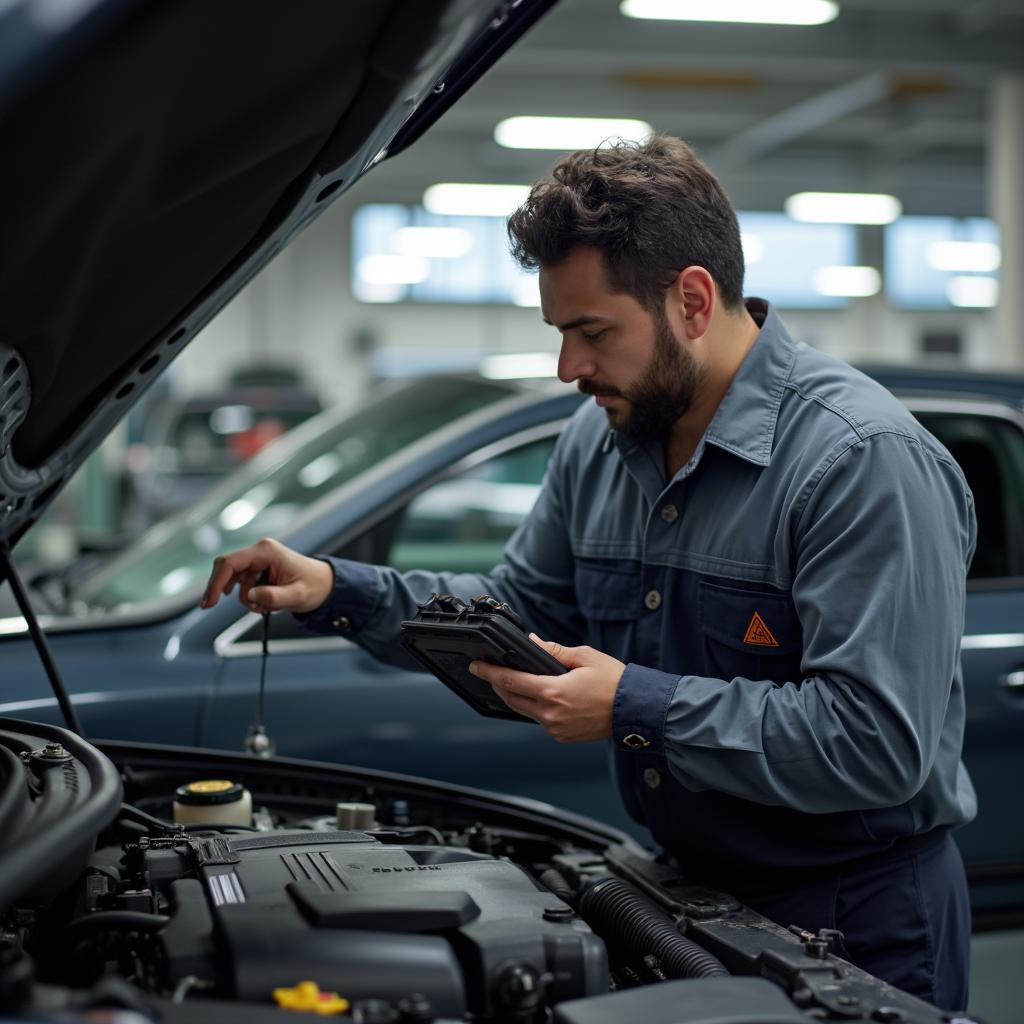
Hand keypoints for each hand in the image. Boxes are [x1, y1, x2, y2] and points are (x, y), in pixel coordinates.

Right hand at [200, 537, 333, 613]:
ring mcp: (258, 559)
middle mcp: (260, 551)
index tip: (209, 602)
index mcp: (267, 551)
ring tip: (264, 607)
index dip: (215, 582)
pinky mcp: (258, 568)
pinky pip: (243, 583)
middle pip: (226, 568)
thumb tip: (250, 595)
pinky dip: (248, 596)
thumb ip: (273, 596)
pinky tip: (262, 603)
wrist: (325, 585)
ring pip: (234, 579)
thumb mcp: (297, 596)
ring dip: (244, 597)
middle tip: (210, 607)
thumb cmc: (315, 586)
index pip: (230, 563)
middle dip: (220, 589)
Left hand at [469, 636, 624, 742]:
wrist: (635, 711)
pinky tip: (538, 695)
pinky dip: (534, 707)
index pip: (511, 681)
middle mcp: (550, 714)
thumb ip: (553, 651)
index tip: (476, 666)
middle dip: (497, 683)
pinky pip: (539, 720)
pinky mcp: (562, 736)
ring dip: (515, 695)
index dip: (489, 672)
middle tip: (490, 670)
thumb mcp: (584, 657)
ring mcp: (555, 729)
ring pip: (524, 710)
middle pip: (511, 697)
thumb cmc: (614, 682)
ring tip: (512, 680)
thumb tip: (532, 642)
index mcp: (553, 692)